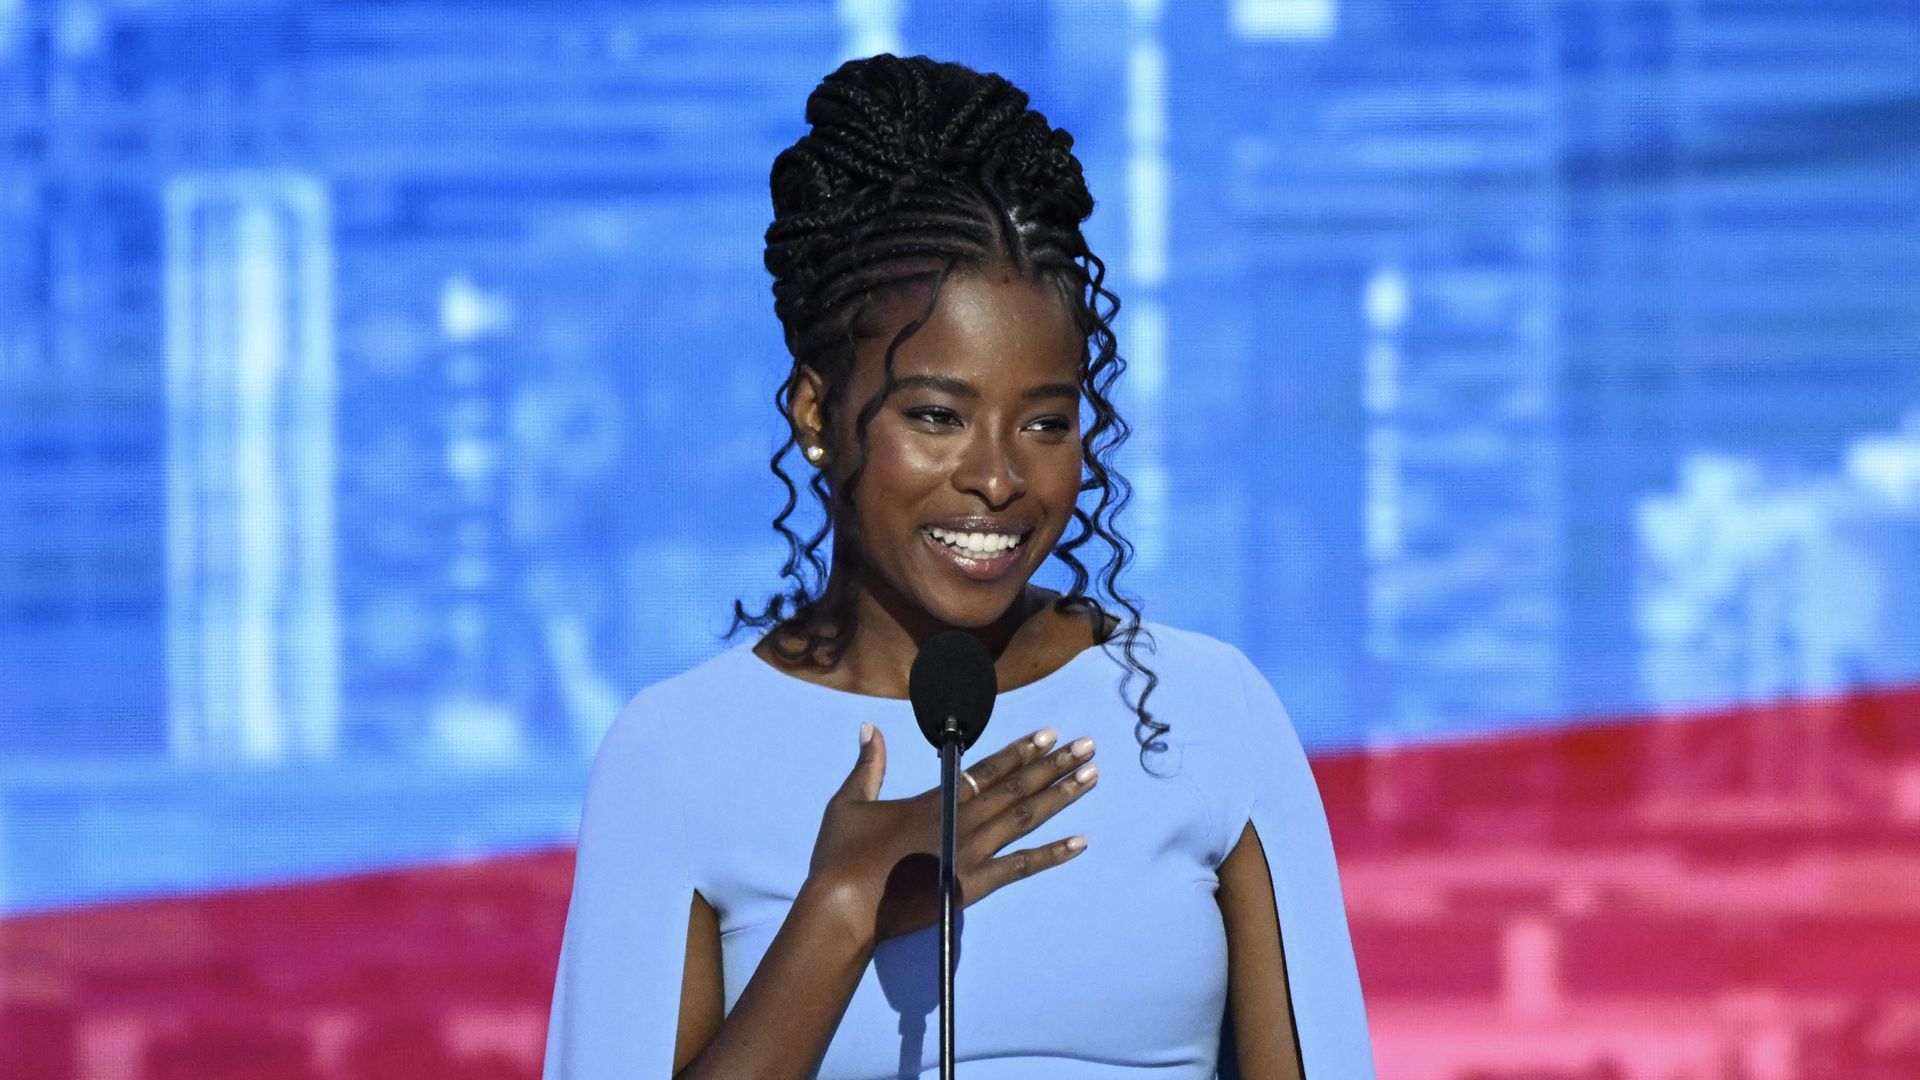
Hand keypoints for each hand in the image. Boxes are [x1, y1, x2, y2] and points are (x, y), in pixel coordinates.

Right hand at [805, 723, 1097, 944]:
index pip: (988, 767)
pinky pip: (1021, 867)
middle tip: (1087, 745)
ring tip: (1091, 776)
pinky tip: (1080, 842)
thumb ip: (868, 765)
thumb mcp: (849, 803)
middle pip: (1017, 786)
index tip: (1049, 734)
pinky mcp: (972, 885)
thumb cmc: (842, 857)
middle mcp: (961, 820)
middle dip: (1054, 764)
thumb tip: (869, 728)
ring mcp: (970, 853)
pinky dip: (1052, 854)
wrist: (844, 908)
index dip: (1020, 750)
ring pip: (1025, 817)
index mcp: (935, 799)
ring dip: (1061, 796)